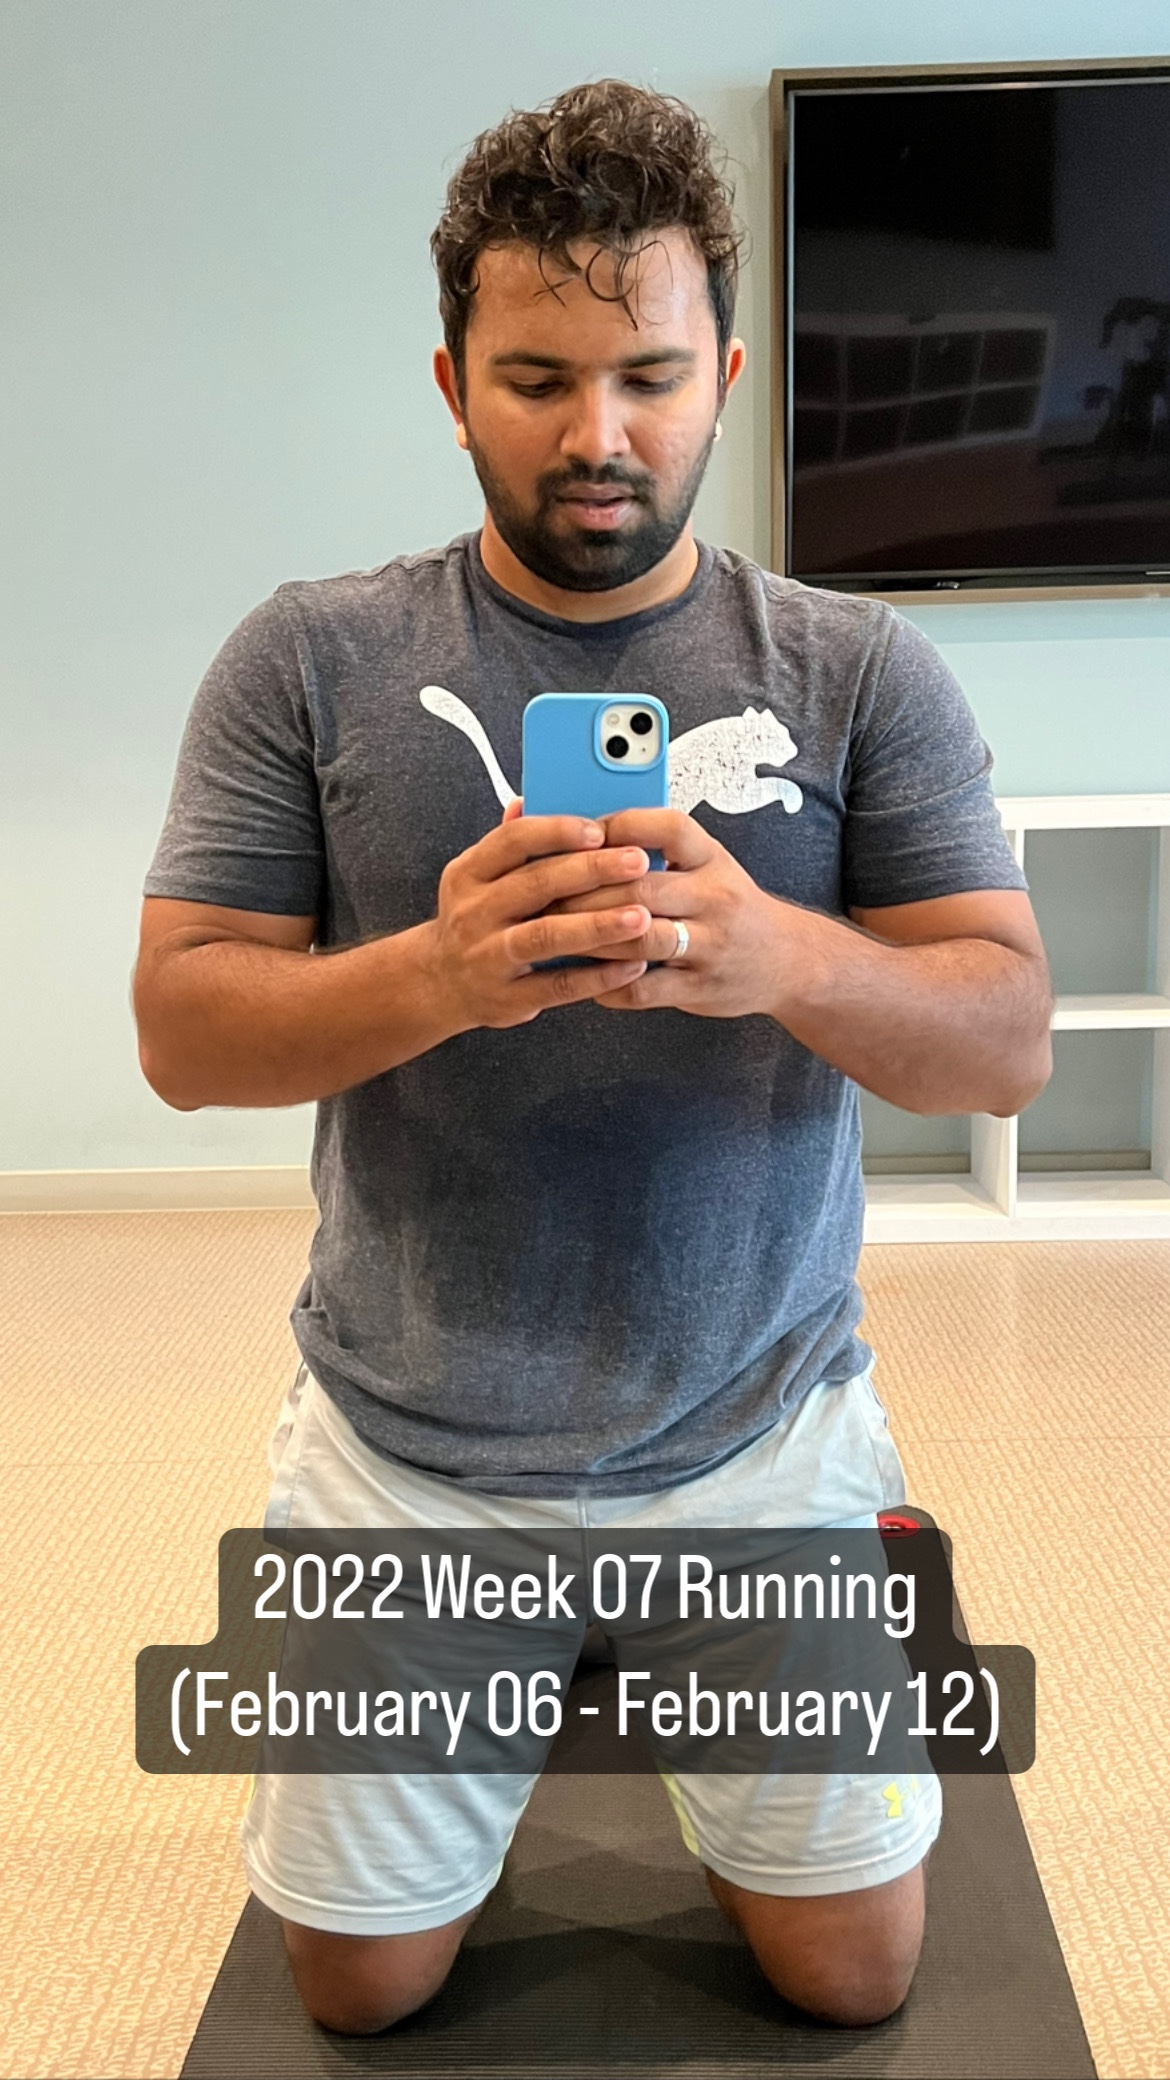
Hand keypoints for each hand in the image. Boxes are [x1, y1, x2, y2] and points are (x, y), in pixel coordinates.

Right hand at [423, 803, 656, 1030]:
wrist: (439, 983)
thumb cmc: (474, 921)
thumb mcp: (477, 876)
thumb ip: (509, 843)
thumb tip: (530, 798)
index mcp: (469, 874)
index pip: (512, 841)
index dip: (558, 832)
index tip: (600, 830)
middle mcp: (475, 913)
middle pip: (536, 885)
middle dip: (591, 871)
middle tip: (637, 862)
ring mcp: (489, 957)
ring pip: (546, 936)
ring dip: (597, 925)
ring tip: (640, 916)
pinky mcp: (508, 998)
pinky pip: (558, 986)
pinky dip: (598, 976)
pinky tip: (632, 964)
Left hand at [535, 804, 805, 1018]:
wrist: (786, 959)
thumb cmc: (728, 905)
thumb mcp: (706, 865)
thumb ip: (655, 850)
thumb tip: (583, 830)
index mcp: (712, 859)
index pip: (668, 828)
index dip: (619, 826)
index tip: (580, 833)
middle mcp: (716, 898)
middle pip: (641, 888)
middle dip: (585, 892)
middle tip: (543, 894)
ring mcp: (711, 946)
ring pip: (639, 939)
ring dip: (591, 938)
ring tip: (555, 934)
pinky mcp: (702, 987)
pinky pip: (645, 989)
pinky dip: (609, 985)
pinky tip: (585, 977)